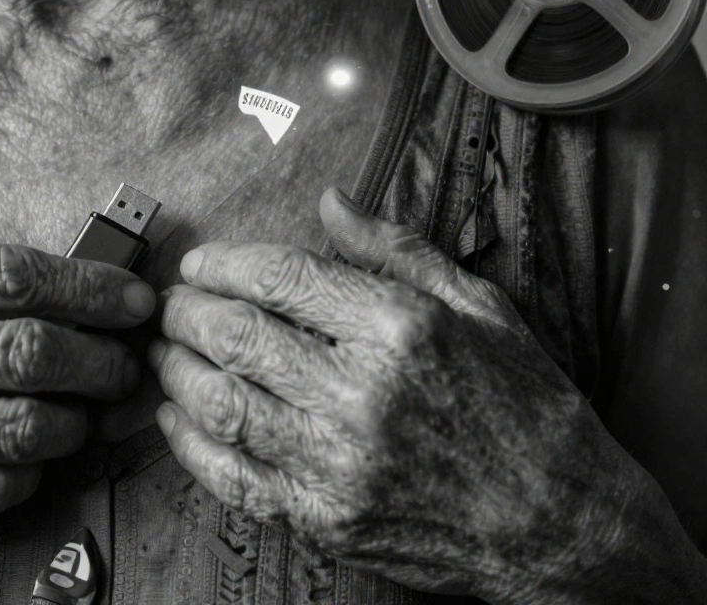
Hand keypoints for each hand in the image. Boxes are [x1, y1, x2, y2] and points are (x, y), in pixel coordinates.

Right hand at [0, 244, 153, 575]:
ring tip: (85, 413)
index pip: (9, 275)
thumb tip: (57, 287)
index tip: (133, 299)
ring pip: (25, 425)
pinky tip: (33, 457)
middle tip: (124, 366)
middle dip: (101, 360)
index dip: (89, 287)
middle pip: (31, 350)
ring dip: (76, 421)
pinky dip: (32, 472)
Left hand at [149, 188, 698, 603]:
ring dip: (176, 371)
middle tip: (171, 305)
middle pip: (236, 335)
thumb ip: (396, 250)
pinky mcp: (324, 518)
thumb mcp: (478, 308)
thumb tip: (329, 200)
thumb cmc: (522, 406)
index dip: (223, 263)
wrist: (558, 523)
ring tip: (165, 352)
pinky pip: (231, 477)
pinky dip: (189, 445)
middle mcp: (361, 394)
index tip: (200, 264)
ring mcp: (338, 463)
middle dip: (186, 312)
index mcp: (399, 328)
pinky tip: (174, 419)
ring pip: (220, 404)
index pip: (280, 277)